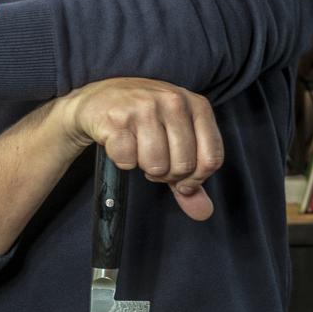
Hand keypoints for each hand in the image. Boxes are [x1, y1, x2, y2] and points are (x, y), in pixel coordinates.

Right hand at [62, 78, 224, 220]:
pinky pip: (127, 161)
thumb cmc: (145, 120)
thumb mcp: (176, 139)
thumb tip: (204, 212)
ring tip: (139, 151)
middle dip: (167, 174)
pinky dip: (123, 160)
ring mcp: (145, 107)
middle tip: (155, 161)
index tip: (182, 180)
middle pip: (184, 165)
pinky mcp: (117, 118)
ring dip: (144, 167)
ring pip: (156, 166)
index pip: (211, 158)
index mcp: (197, 106)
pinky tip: (122, 143)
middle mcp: (174, 101)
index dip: (196, 179)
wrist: (101, 99)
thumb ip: (192, 176)